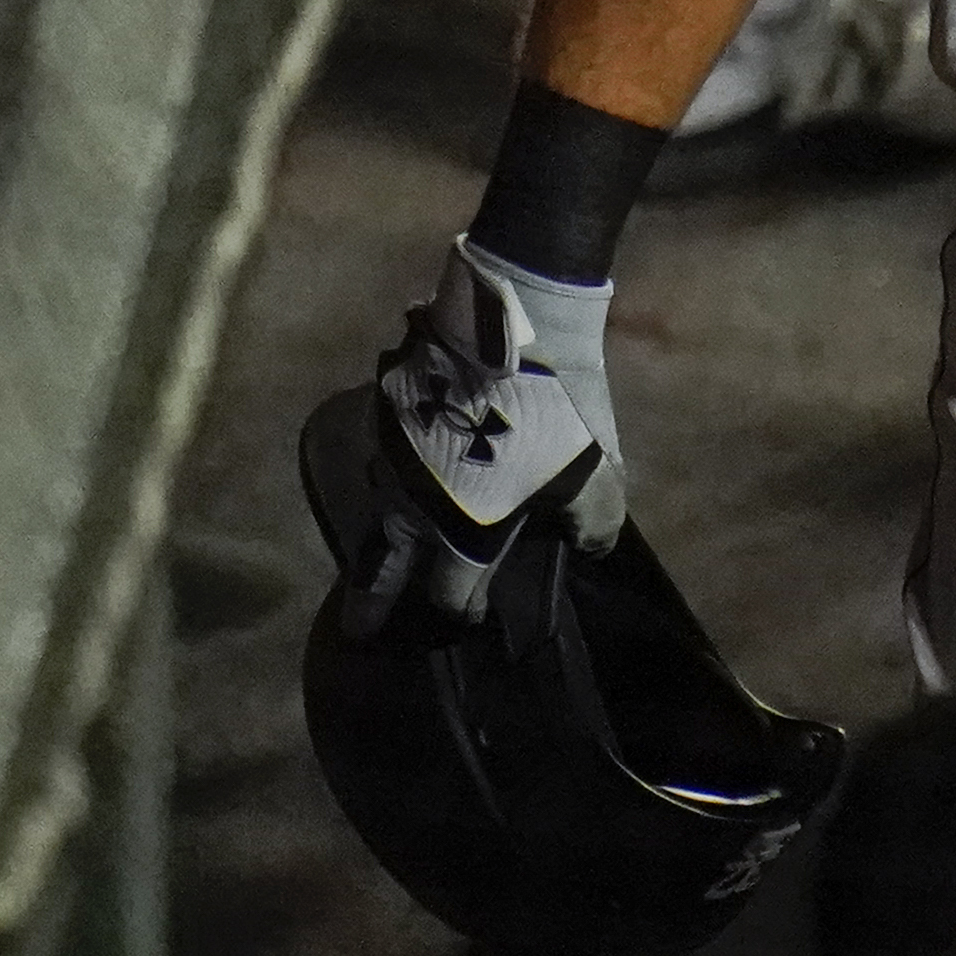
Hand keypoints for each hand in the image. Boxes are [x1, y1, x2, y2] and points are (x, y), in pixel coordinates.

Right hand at [310, 242, 624, 634]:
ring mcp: (391, 464)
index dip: (458, 614)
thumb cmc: (554, 412)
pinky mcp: (384, 421)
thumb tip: (592, 548)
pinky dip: (390, 485)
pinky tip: (404, 482)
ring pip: (376, 517)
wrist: (512, 328)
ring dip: (380, 541)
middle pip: (380, 574)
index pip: (449, 595)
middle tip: (362, 627)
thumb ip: (593, 522)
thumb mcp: (593, 474)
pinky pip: (382, 467)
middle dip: (370, 606)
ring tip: (384, 554)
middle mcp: (413, 509)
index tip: (465, 620)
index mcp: (462, 533)